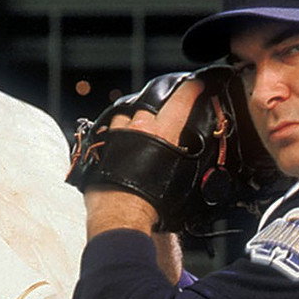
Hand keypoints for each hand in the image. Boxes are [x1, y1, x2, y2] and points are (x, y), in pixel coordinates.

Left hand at [82, 76, 206, 238]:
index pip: (181, 101)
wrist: (120, 215)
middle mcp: (138, 128)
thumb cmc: (151, 203)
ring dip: (133, 122)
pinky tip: (120, 147)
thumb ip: (189, 163)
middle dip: (158, 111)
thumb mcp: (181, 181)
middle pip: (150, 106)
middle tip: (162, 123)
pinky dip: (116, 136)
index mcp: (162, 133)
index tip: (196, 84)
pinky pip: (109, 132)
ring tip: (138, 136)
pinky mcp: (100, 146)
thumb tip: (198, 162)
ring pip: (126, 116)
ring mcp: (116, 135)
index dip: (191, 89)